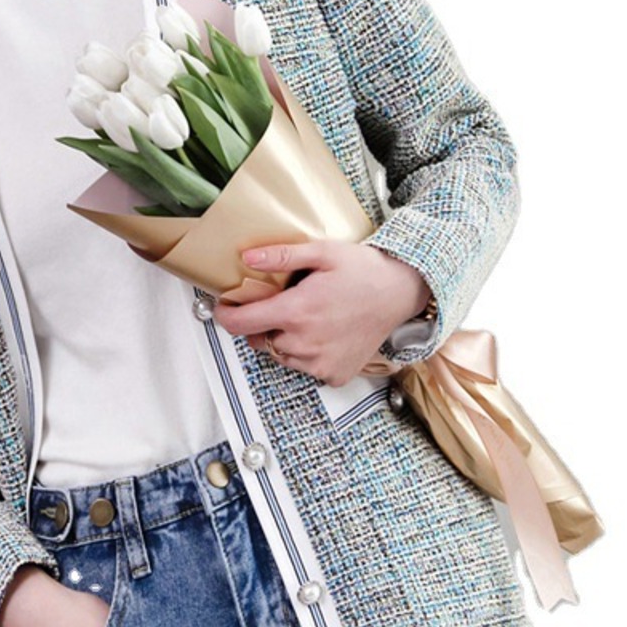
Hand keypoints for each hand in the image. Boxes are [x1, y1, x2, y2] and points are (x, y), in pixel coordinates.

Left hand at [210, 239, 431, 386]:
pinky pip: (306, 368)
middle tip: (284, 304)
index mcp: (297, 312)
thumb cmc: (364, 270)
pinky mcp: (335, 375)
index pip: (242, 323)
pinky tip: (324, 333)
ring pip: (281, 355)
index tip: (225, 309)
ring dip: (284, 339)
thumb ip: (281, 256)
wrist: (401, 293)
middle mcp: (305, 343)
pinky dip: (307, 354)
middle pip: (260, 339)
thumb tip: (246, 258)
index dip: (226, 316)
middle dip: (262, 323)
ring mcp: (321, 363)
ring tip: (309, 317)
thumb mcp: (322, 252)